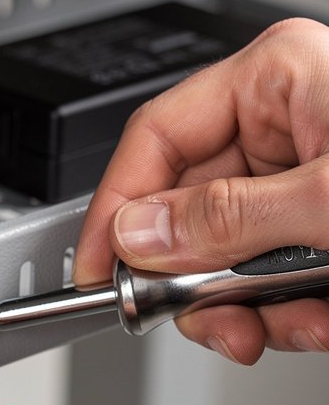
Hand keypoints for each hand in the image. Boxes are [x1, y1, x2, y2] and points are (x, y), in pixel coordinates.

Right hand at [74, 17, 328, 363]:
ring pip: (225, 255)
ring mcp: (305, 176)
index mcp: (278, 78)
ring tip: (277, 325)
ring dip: (244, 310)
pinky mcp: (322, 224)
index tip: (98, 270)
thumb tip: (138, 235)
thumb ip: (226, 218)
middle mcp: (285, 123)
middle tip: (193, 314)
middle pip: (185, 209)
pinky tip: (317, 319)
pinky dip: (287, 314)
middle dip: (191, 279)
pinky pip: (270, 276)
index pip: (153, 139)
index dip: (116, 210)